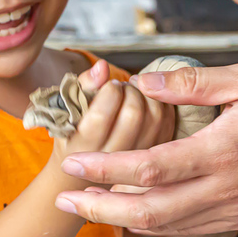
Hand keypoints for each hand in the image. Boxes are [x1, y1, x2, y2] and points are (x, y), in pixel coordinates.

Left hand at [55, 62, 237, 234]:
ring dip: (125, 220)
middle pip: (150, 210)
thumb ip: (195, 83)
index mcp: (224, 151)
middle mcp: (227, 188)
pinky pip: (193, 229)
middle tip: (65, 200)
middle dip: (101, 208)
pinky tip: (139, 215)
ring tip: (91, 210)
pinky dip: (159, 226)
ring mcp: (237, 209)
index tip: (73, 160)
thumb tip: (144, 82)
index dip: (105, 167)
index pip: (150, 167)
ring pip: (169, 227)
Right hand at [55, 69, 175, 159]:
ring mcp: (136, 160)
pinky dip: (162, 104)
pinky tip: (149, 98)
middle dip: (131, 91)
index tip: (111, 84)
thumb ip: (85, 84)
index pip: (101, 116)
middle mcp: (111, 157)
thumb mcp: (69, 107)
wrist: (86, 169)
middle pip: (132, 116)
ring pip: (155, 119)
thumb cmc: (75, 129)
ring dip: (149, 95)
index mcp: (83, 145)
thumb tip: (103, 66)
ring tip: (136, 90)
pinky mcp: (155, 156)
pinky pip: (168, 124)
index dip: (110, 91)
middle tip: (125, 85)